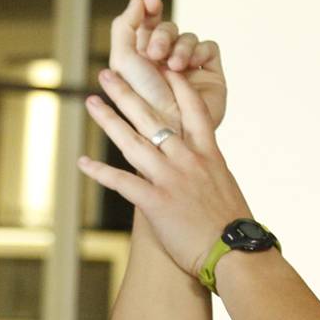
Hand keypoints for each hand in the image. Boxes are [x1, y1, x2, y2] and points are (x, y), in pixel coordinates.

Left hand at [79, 66, 250, 280]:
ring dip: (108, 120)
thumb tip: (203, 179)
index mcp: (209, 155)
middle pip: (154, 117)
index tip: (164, 67)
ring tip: (90, 102)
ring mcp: (171, 179)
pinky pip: (122, 182)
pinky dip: (99, 172)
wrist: (237, 253)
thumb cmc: (235, 230)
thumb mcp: (226, 191)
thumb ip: (210, 177)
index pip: (193, 110)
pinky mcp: (156, 202)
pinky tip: (82, 162)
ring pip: (133, 142)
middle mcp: (188, 160)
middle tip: (109, 72)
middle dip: (128, 92)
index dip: (177, 86)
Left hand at [108, 0, 225, 129]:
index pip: (149, 23)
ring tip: (173, 67)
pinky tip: (189, 66)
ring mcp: (190, 68)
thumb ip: (124, 26)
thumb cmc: (141, 102)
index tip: (150, 3)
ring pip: (188, 37)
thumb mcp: (123, 62)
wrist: (170, 130)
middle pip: (168, 28)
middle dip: (162, 34)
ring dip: (180, 47)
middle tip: (155, 54)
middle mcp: (166, 62)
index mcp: (143, 60)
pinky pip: (209, 48)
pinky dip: (199, 51)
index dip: (150, 10)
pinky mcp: (211, 74)